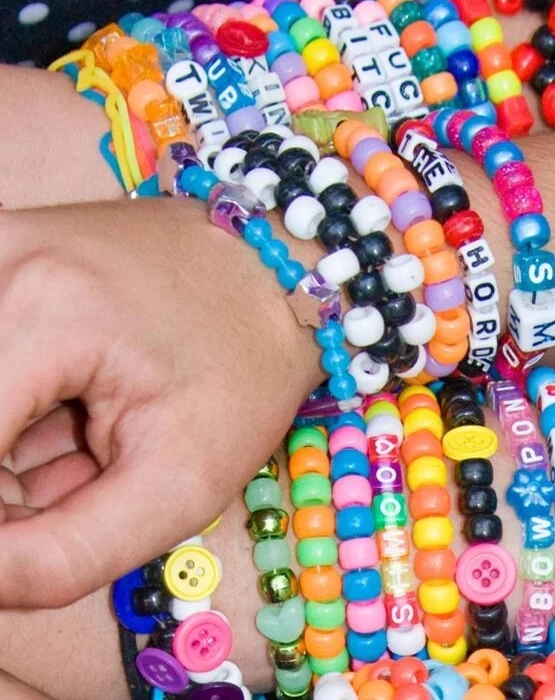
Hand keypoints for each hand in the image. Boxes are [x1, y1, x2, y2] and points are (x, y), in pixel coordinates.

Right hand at [0, 199, 318, 606]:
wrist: (277, 278)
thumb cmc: (247, 371)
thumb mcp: (178, 484)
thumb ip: (56, 556)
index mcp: (40, 310)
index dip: (8, 523)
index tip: (70, 514)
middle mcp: (1, 258)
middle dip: (14, 484)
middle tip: (91, 477)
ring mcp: (0, 248)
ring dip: (15, 449)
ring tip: (96, 439)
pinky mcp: (4, 253)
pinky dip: (17, 412)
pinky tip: (80, 410)